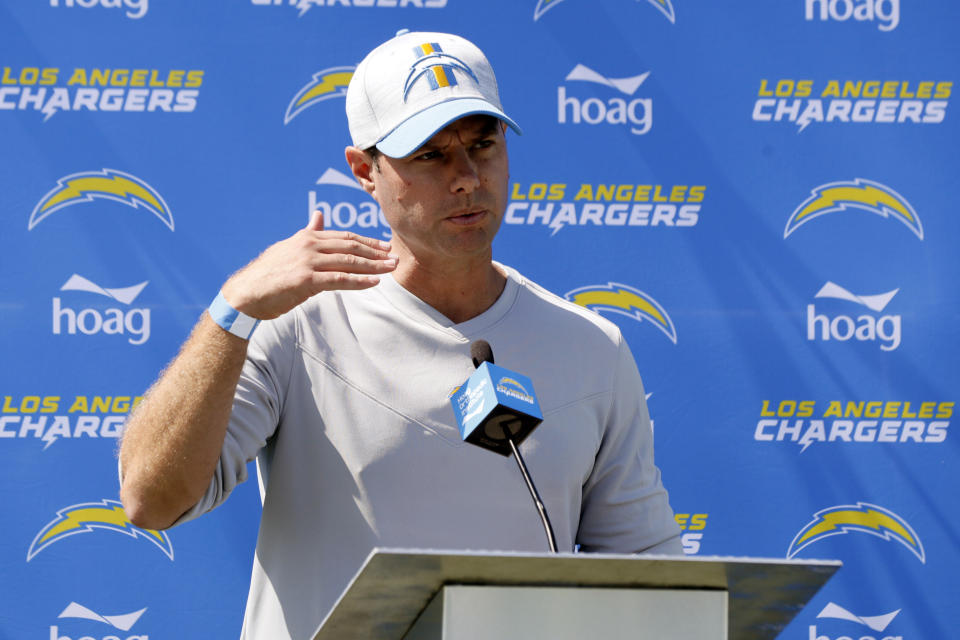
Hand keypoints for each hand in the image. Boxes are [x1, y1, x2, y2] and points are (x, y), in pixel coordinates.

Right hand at [220, 210, 396, 318]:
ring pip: (349, 262)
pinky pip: (339, 279)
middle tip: (395, 255)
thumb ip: (308, 233)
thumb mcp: (289, 248)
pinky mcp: (306, 280)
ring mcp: (308, 261)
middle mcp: (309, 245)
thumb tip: (318, 215)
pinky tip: (374, 282)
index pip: (344, 237)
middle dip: (376, 251)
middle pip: (351, 247)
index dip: (367, 241)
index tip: (384, 245)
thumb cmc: (268, 274)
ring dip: (373, 265)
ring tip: (391, 268)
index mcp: (307, 237)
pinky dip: (359, 280)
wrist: (246, 293)